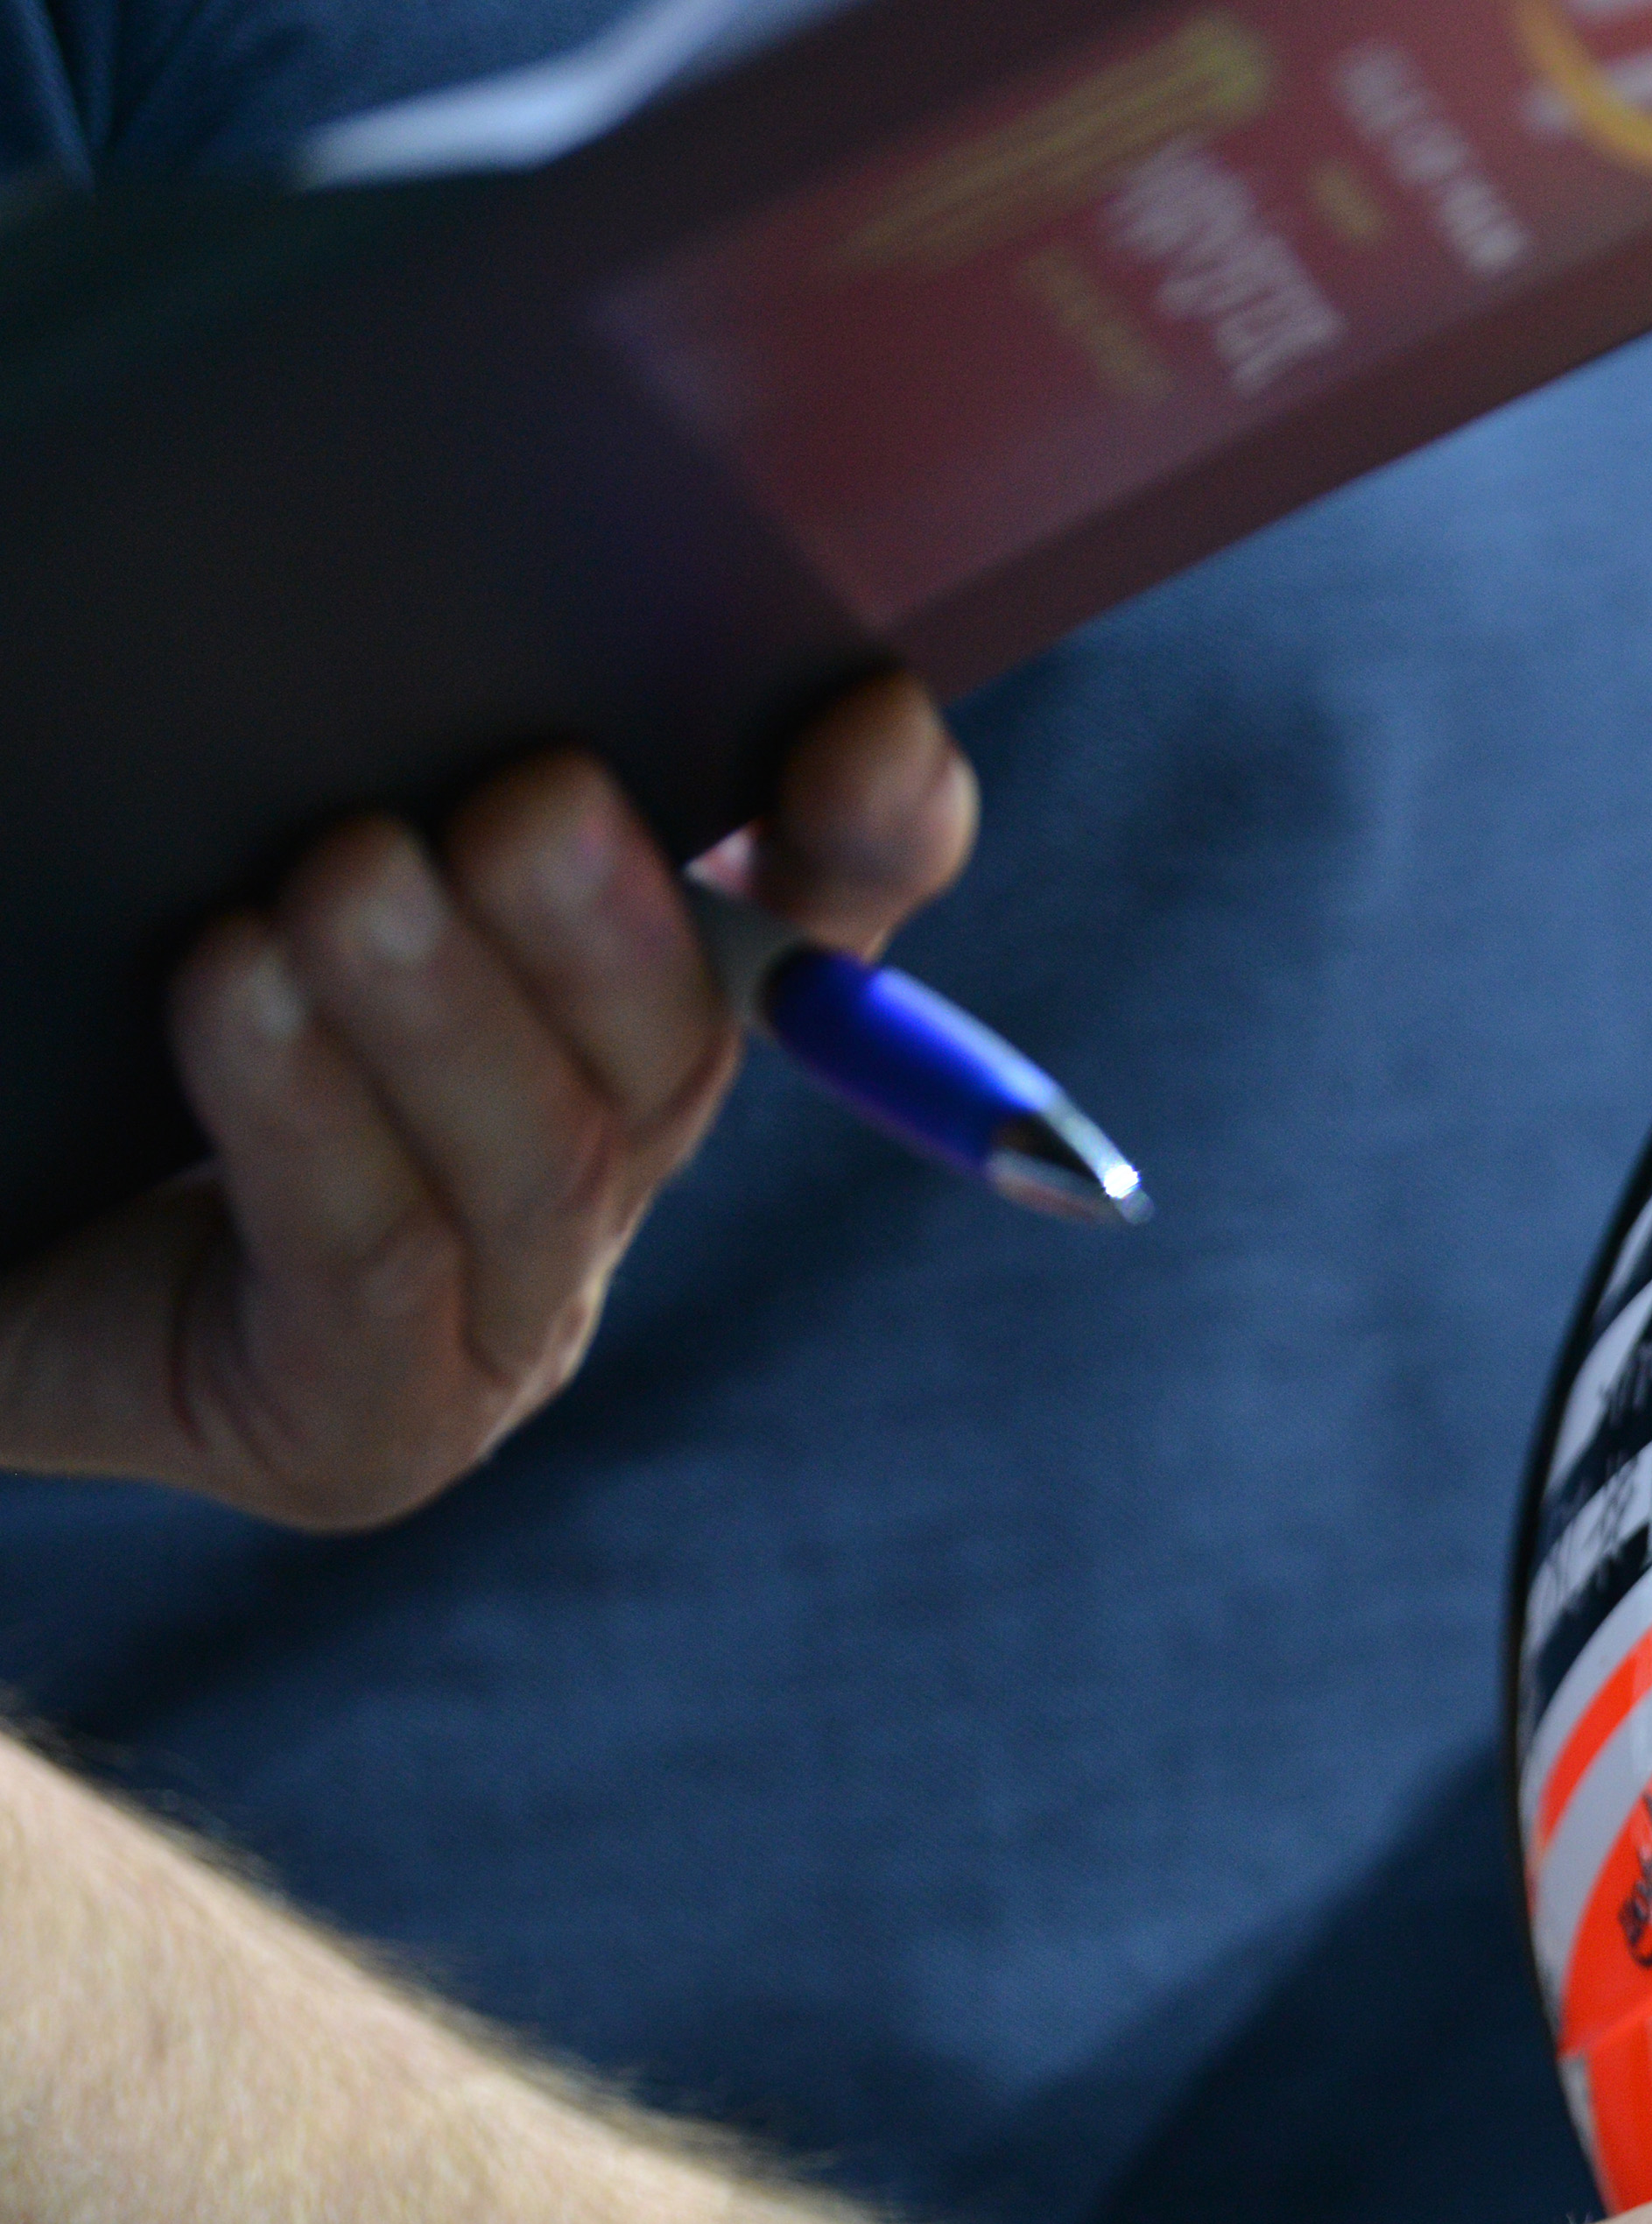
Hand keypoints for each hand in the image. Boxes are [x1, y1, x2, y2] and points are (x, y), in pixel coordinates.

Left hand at [0, 672, 975, 1529]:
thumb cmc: (57, 1016)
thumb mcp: (236, 848)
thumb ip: (383, 765)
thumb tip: (520, 666)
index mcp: (598, 1020)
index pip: (802, 926)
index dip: (871, 837)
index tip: (867, 723)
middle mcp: (582, 1174)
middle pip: (679, 1053)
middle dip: (615, 928)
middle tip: (531, 800)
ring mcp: (489, 1324)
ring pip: (543, 1165)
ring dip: (453, 1014)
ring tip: (345, 877)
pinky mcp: (363, 1431)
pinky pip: (369, 1264)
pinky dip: (313, 1121)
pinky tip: (238, 988)